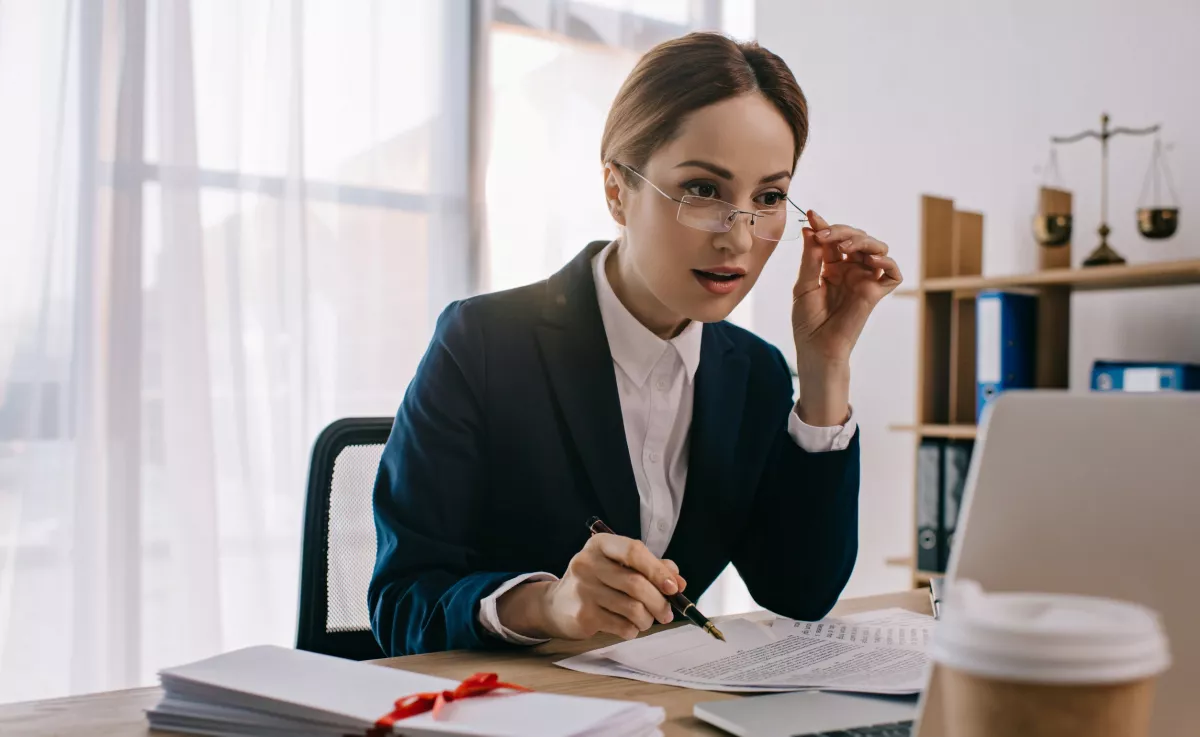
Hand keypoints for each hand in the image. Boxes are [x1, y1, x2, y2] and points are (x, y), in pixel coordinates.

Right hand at [497, 534, 686, 640]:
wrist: (558, 605)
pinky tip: (629, 626)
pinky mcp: (583, 615)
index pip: (634, 551)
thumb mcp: (620, 566)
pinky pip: (622, 625)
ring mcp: (583, 589)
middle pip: (636, 584)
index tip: (674, 587)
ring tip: (647, 620)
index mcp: (600, 544)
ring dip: (648, 618)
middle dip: (659, 602)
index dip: (658, 570)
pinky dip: (633, 629)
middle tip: (667, 613)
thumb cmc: (598, 582)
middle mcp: (588, 563)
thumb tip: (678, 582)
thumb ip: (651, 568)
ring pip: (632, 608)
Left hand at [792, 210, 902, 368]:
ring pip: (876, 248)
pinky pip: (893, 273)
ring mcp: (864, 279)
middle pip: (855, 237)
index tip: (812, 215)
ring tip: (846, 245)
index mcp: (830, 266)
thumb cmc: (807, 321)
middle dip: (841, 231)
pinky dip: (887, 262)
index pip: (832, 239)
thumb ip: (810, 257)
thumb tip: (809, 229)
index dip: (824, 225)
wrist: (816, 347)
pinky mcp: (876, 293)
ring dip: (863, 240)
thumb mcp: (803, 284)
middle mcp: (850, 269)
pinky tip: (871, 261)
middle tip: (825, 235)